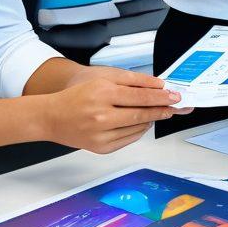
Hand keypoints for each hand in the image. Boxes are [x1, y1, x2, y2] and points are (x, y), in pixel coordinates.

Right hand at [41, 69, 191, 152]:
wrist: (52, 117)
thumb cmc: (77, 95)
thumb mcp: (103, 78)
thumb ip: (131, 81)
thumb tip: (156, 85)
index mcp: (103, 94)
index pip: (140, 96)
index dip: (161, 96)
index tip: (174, 96)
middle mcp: (102, 116)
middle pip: (141, 114)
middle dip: (161, 110)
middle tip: (175, 106)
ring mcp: (101, 135)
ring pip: (137, 129)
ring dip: (150, 120)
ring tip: (157, 112)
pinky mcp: (101, 148)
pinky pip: (128, 139)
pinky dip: (138, 131)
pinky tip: (140, 123)